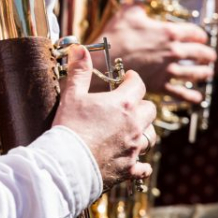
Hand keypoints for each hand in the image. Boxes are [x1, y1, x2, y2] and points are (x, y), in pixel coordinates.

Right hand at [54, 45, 156, 190]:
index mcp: (123, 104)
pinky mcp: (129, 168)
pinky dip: (141, 163)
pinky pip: (144, 166)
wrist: (67, 164)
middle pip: (150, 110)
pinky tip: (135, 161)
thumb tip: (79, 48)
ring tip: (132, 131)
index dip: (133, 80)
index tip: (127, 79)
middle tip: (129, 105)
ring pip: (151, 136)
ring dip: (144, 131)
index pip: (138, 85)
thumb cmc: (69, 127)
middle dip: (141, 105)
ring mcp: (133, 148)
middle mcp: (134, 125)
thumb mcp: (72, 95)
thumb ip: (79, 71)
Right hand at [102, 0, 215, 103]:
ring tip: (206, 74)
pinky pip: (181, 93)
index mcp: (169, 32)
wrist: (101, 63)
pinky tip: (196, 97)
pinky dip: (191, 96)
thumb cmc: (114, 35)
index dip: (200, 35)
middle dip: (206, 55)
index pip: (196, 34)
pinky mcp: (160, 86)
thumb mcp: (130, 8)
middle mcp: (173, 52)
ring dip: (203, 73)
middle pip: (200, 54)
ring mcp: (168, 70)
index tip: (201, 38)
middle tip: (209, 57)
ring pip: (195, 73)